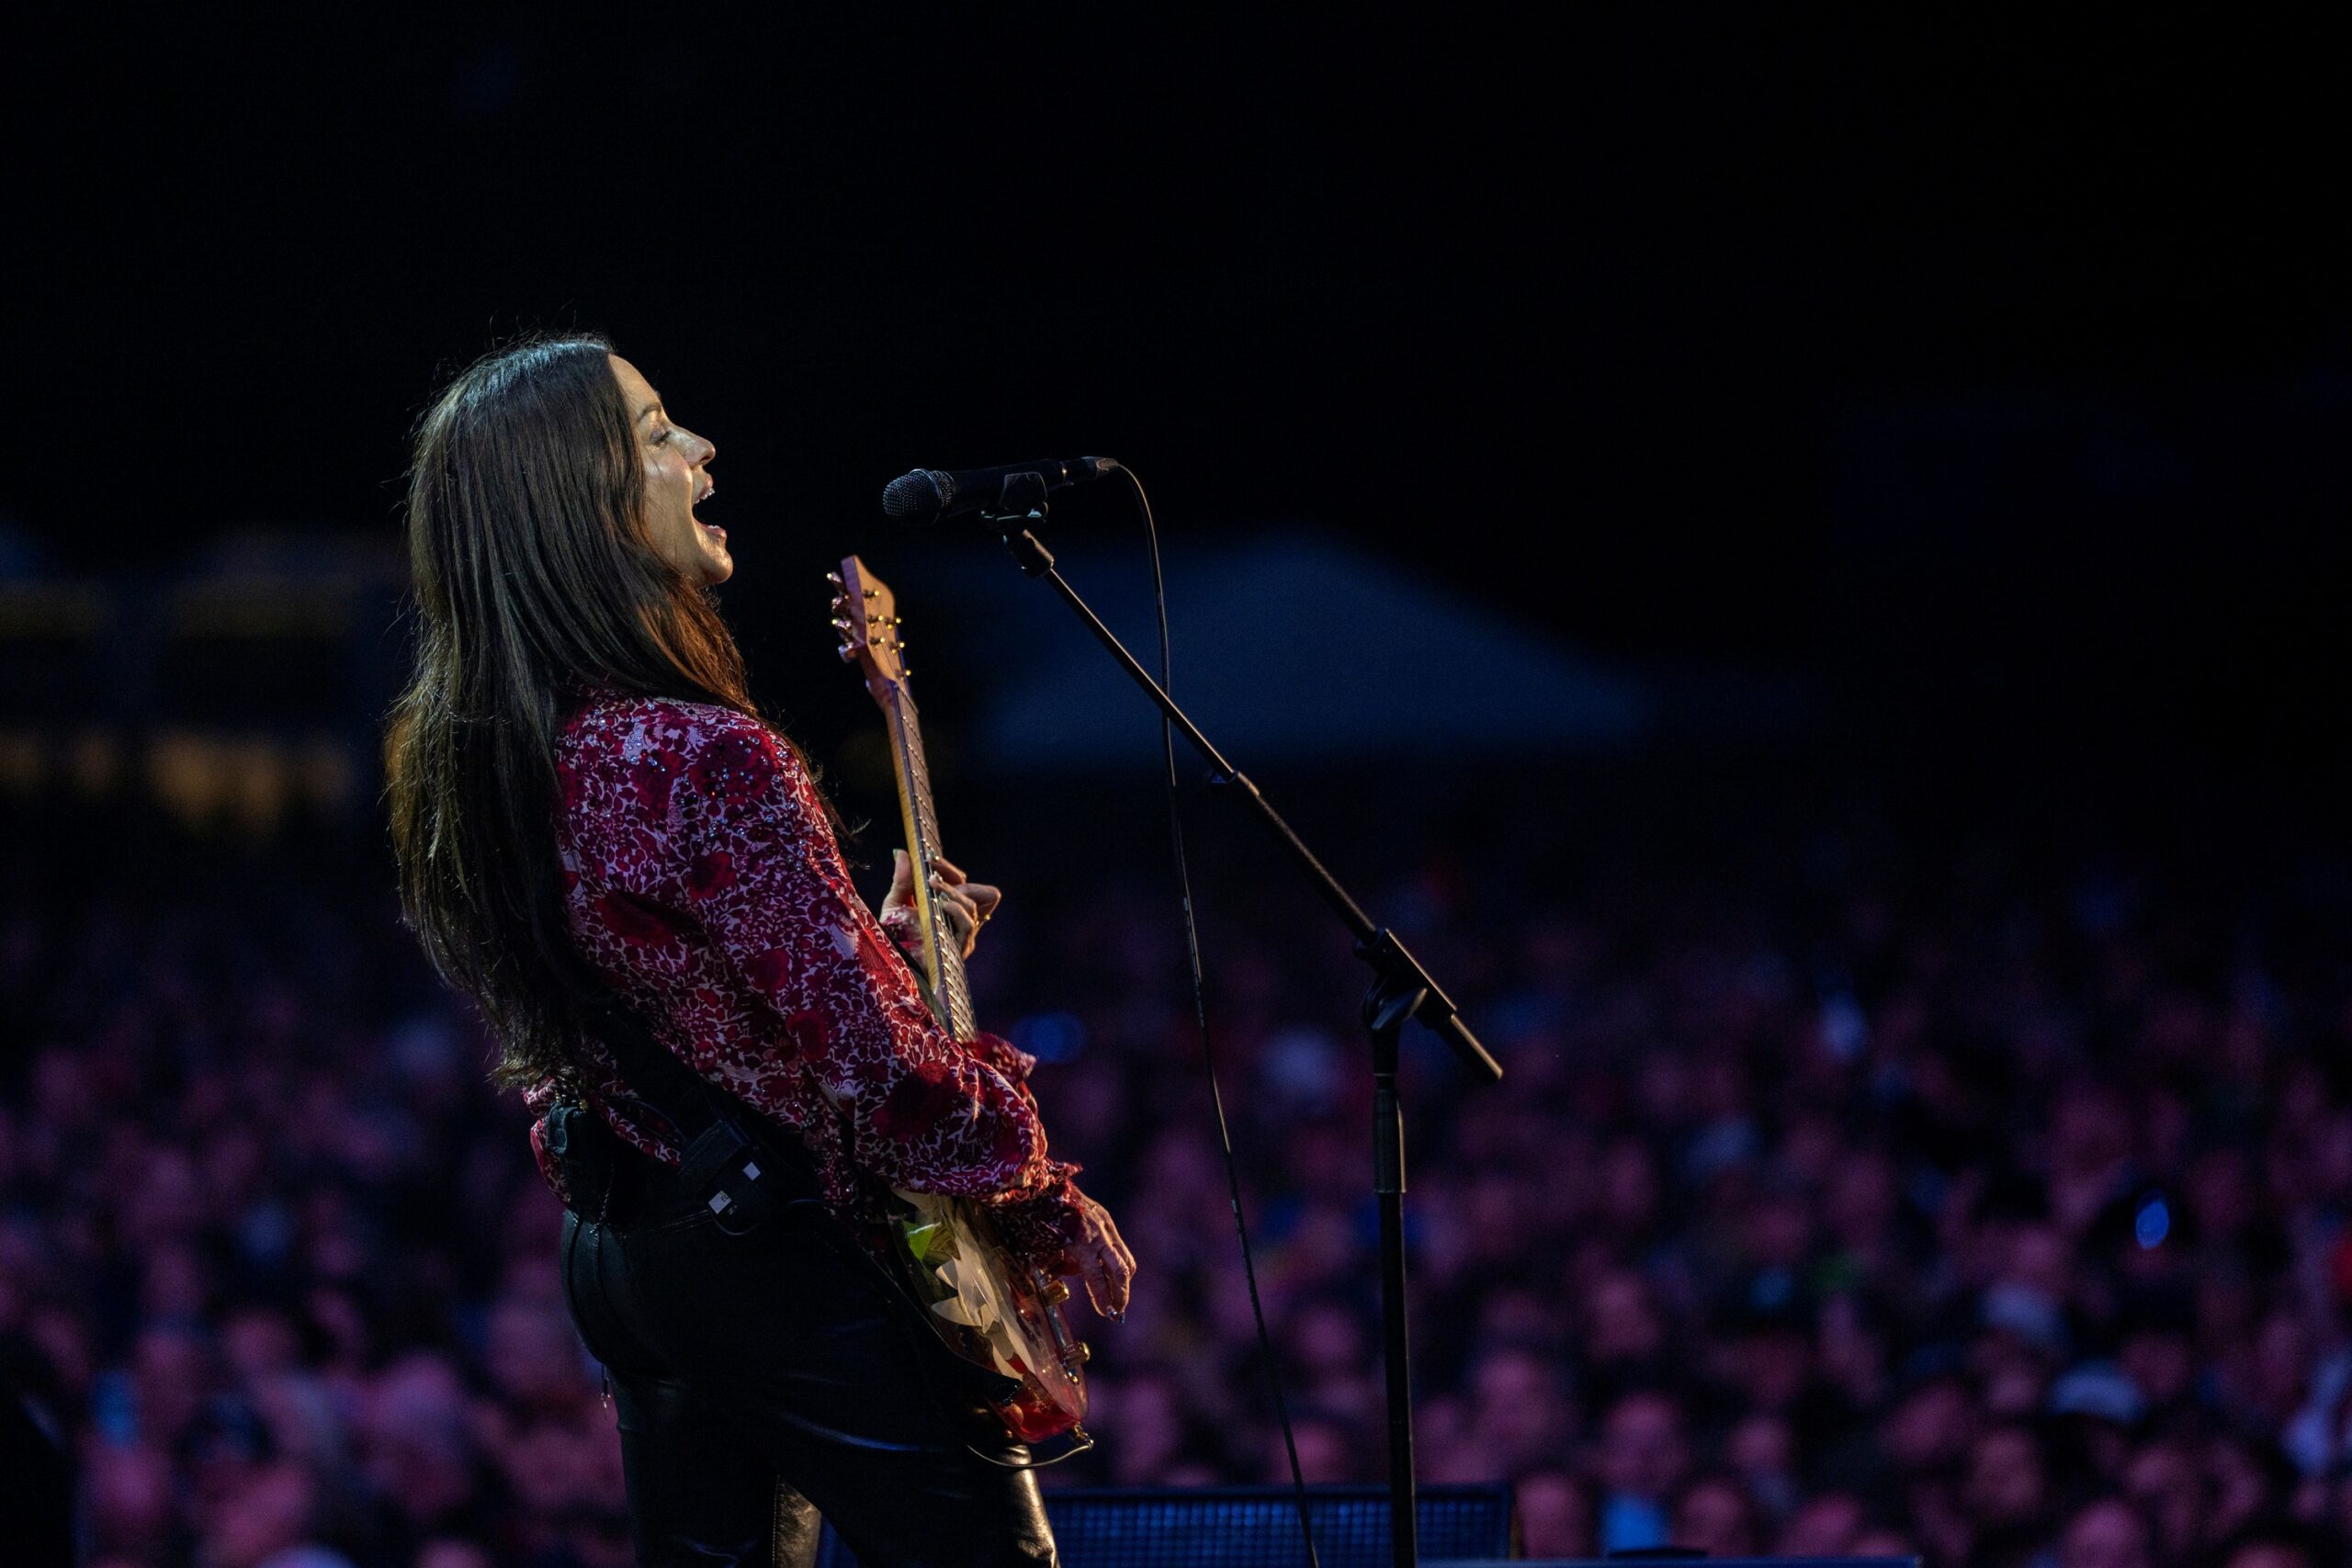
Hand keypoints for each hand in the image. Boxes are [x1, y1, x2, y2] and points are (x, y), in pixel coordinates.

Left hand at [883, 850, 1000, 959]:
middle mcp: (960, 919)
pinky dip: (958, 910)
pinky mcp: (960, 947)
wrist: (892, 963)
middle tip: (931, 875)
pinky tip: (942, 905)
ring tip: (933, 887)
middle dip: (953, 877)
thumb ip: (903, 879)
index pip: (960, 881)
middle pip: (977, 890)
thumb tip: (901, 852)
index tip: (929, 857)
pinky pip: (969, 924)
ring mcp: (963, 934)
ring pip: (974, 905)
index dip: (948, 868)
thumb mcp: (895, 903)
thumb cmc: (895, 937)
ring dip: (953, 892)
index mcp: (949, 906)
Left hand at [1042, 1189, 1136, 1319]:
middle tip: (1118, 1310)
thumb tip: (1054, 1288)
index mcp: (1080, 1244)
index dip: (1103, 1298)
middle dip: (1121, 1293)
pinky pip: (1116, 1244)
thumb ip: (1055, 1268)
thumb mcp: (1040, 1248)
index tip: (1107, 1314)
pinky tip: (1103, 1268)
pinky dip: (1113, 1260)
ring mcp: (1104, 1224)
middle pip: (1120, 1270)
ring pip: (1124, 1258)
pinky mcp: (1105, 1217)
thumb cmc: (1035, 1218)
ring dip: (1121, 1279)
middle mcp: (1097, 1235)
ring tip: (1115, 1294)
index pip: (1097, 1278)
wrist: (1042, 1184)